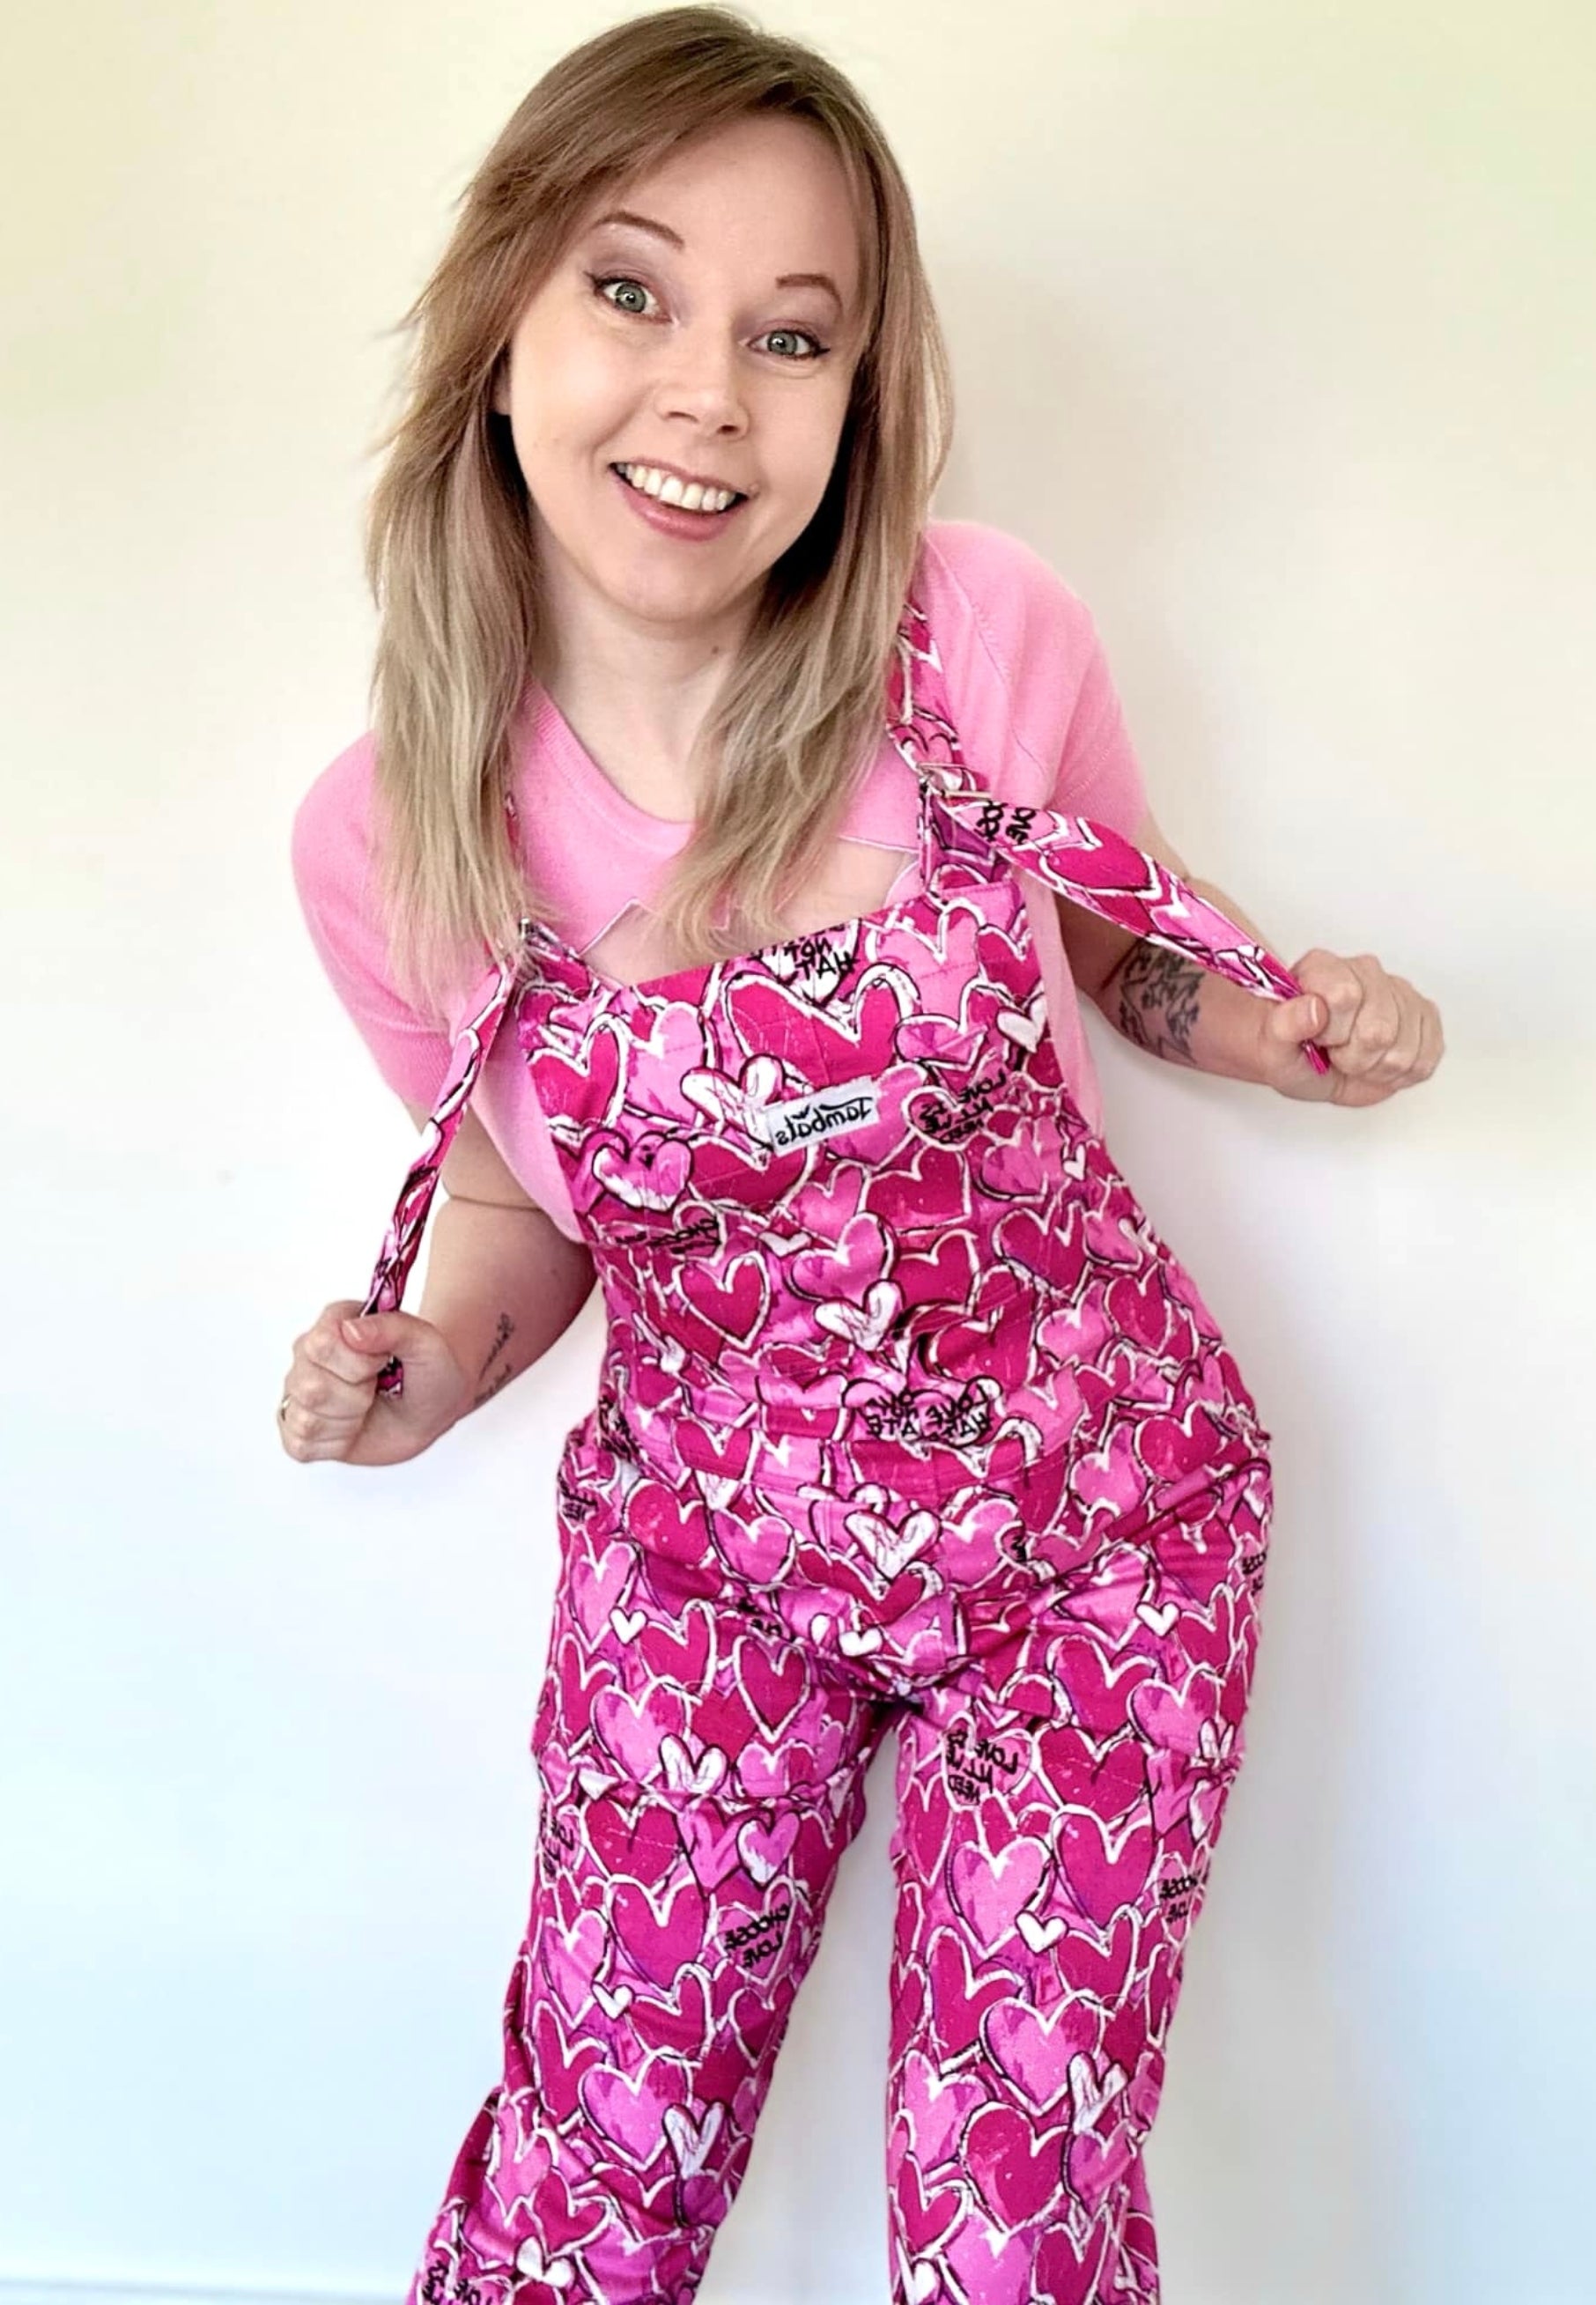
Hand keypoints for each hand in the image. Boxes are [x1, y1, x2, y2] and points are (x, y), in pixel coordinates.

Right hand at [277, 1299, 470, 1464]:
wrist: (431, 1408)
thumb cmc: (427, 1373)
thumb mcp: (425, 1343)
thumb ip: (391, 1327)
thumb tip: (352, 1331)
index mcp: (333, 1323)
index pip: (322, 1344)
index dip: (359, 1363)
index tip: (383, 1362)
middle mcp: (308, 1355)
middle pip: (313, 1388)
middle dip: (358, 1397)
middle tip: (377, 1388)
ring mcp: (299, 1391)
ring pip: (308, 1421)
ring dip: (349, 1421)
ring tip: (367, 1408)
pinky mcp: (298, 1427)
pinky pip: (303, 1445)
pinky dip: (337, 1443)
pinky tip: (354, 1427)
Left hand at [1259, 950, 1444, 1105]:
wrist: (1311, 1066)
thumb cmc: (1292, 1051)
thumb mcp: (1272, 1046)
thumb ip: (1284, 1024)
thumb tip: (1313, 1008)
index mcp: (1324, 967)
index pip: (1345, 996)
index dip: (1333, 1032)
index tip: (1319, 1039)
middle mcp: (1366, 971)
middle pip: (1380, 1030)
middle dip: (1354, 1057)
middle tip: (1336, 1053)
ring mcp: (1400, 992)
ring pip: (1404, 1048)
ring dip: (1376, 1067)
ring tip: (1356, 1059)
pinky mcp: (1425, 1017)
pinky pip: (1426, 1058)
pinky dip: (1400, 1073)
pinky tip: (1378, 1063)